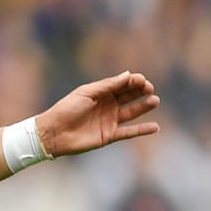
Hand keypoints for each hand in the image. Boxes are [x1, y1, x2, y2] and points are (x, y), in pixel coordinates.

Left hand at [36, 71, 160, 157]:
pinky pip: (129, 132)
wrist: (54, 133)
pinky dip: (142, 130)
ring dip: (144, 106)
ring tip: (155, 100)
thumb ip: (108, 85)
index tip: (141, 79)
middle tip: (150, 88)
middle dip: (140, 91)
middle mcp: (107, 105)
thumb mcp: (87, 93)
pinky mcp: (109, 135)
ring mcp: (109, 120)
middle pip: (129, 96)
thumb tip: (128, 75)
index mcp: (101, 92)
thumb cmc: (67, 109)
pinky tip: (155, 127)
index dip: (132, 81)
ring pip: (131, 112)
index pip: (121, 84)